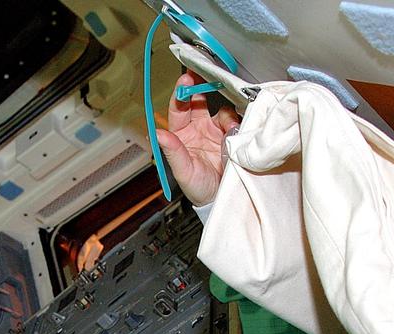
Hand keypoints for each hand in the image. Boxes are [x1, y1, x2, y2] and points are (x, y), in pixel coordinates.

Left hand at [156, 70, 240, 205]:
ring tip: (229, 126)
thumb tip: (157, 133)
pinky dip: (236, 121)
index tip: (185, 80)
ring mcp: (215, 130)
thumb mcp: (183, 171)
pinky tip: (236, 130)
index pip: (178, 108)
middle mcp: (197, 128)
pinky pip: (235, 120)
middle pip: (198, 100)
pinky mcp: (231, 134)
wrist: (221, 198)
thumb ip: (172, 152)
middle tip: (206, 75)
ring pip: (220, 109)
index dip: (181, 92)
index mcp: (181, 135)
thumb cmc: (198, 188)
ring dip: (225, 112)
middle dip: (201, 86)